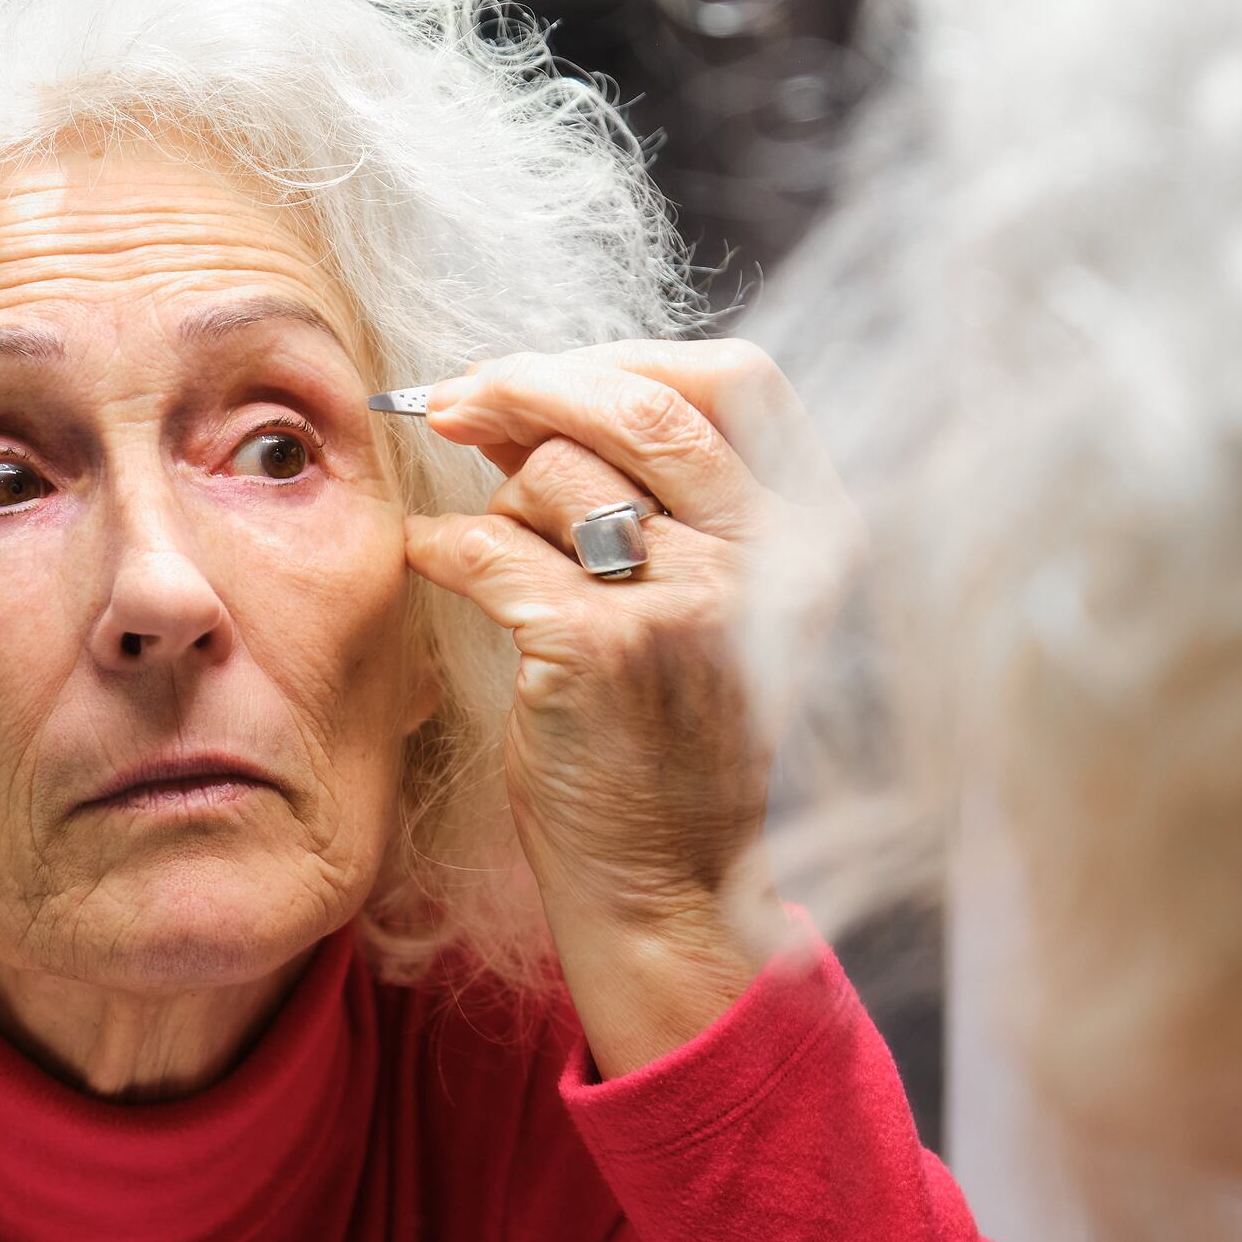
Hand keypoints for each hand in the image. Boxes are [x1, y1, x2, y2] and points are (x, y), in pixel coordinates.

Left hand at [402, 339, 860, 1057]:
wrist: (665, 882)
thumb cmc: (667, 735)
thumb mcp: (701, 596)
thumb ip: (646, 489)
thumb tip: (525, 388)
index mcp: (811, 530)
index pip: (734, 380)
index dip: (623, 358)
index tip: (540, 372)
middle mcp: (767, 557)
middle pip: (639, 403)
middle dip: (529, 383)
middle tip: (452, 399)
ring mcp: (691, 601)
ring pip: (556, 470)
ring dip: (499, 499)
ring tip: (499, 556)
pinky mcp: (601, 649)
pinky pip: (487, 546)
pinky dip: (439, 547)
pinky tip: (430, 562)